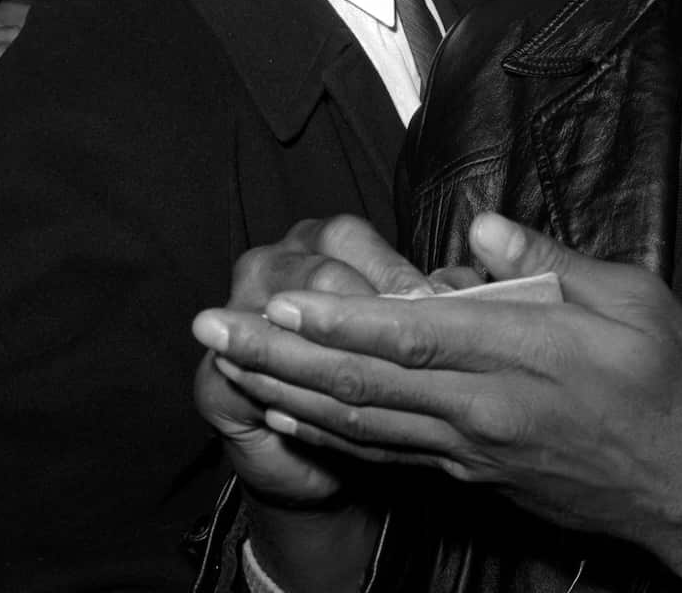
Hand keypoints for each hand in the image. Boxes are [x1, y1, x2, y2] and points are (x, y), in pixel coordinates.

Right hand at [193, 215, 439, 507]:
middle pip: (314, 274)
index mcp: (323, 239)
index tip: (435, 304)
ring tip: (362, 376)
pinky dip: (279, 395)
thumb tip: (468, 284)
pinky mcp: (213, 376)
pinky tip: (306, 409)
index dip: (392, 273)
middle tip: (405, 343)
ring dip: (322, 351)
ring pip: (277, 322)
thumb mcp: (417, 321)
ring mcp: (235, 314)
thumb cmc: (381, 363)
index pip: (350, 239)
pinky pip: (242, 380)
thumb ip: (444, 293)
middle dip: (363, 307)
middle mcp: (275, 263)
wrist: (323, 442)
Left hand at [200, 215, 681, 586]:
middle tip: (212, 327)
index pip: (409, 336)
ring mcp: (471, 452)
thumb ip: (549, 261)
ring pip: (358, 424)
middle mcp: (481, 412)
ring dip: (284, 395)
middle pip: (360, 384)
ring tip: (227, 366)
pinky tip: (289, 424)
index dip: (335, 321)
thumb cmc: (674, 386)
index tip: (275, 299)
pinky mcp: (473, 477)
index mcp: (522, 358)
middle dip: (277, 355)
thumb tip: (480, 231)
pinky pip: (384, 456)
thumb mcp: (633, 300)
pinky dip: (326, 438)